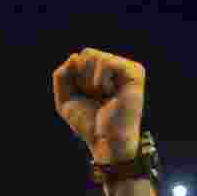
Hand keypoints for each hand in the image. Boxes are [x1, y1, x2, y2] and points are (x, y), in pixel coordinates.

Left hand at [53, 48, 145, 163]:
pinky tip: (111, 94)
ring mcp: (126, 68)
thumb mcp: (65, 99)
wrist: (105, 141)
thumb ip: (61, 76)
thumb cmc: (88, 123)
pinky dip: (100, 81)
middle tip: (95, 98)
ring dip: (89, 82)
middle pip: (86, 53)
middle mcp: (115, 67)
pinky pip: (106, 62)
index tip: (86, 98)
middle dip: (81, 79)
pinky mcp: (134, 72)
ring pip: (93, 56)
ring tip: (103, 97)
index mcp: (101, 72)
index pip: (78, 58)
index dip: (74, 79)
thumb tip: (74, 57)